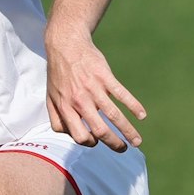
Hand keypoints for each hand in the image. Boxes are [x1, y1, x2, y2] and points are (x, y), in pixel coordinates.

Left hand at [46, 29, 144, 150]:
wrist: (66, 45)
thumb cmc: (58, 74)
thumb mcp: (50, 98)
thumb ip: (57, 119)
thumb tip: (69, 136)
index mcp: (66, 108)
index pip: (80, 136)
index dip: (90, 142)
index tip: (97, 141)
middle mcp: (80, 101)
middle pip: (100, 130)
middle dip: (114, 144)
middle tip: (123, 149)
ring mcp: (94, 89)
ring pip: (114, 115)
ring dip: (128, 131)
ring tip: (137, 142)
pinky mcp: (105, 77)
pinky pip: (122, 94)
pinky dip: (134, 105)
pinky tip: (142, 115)